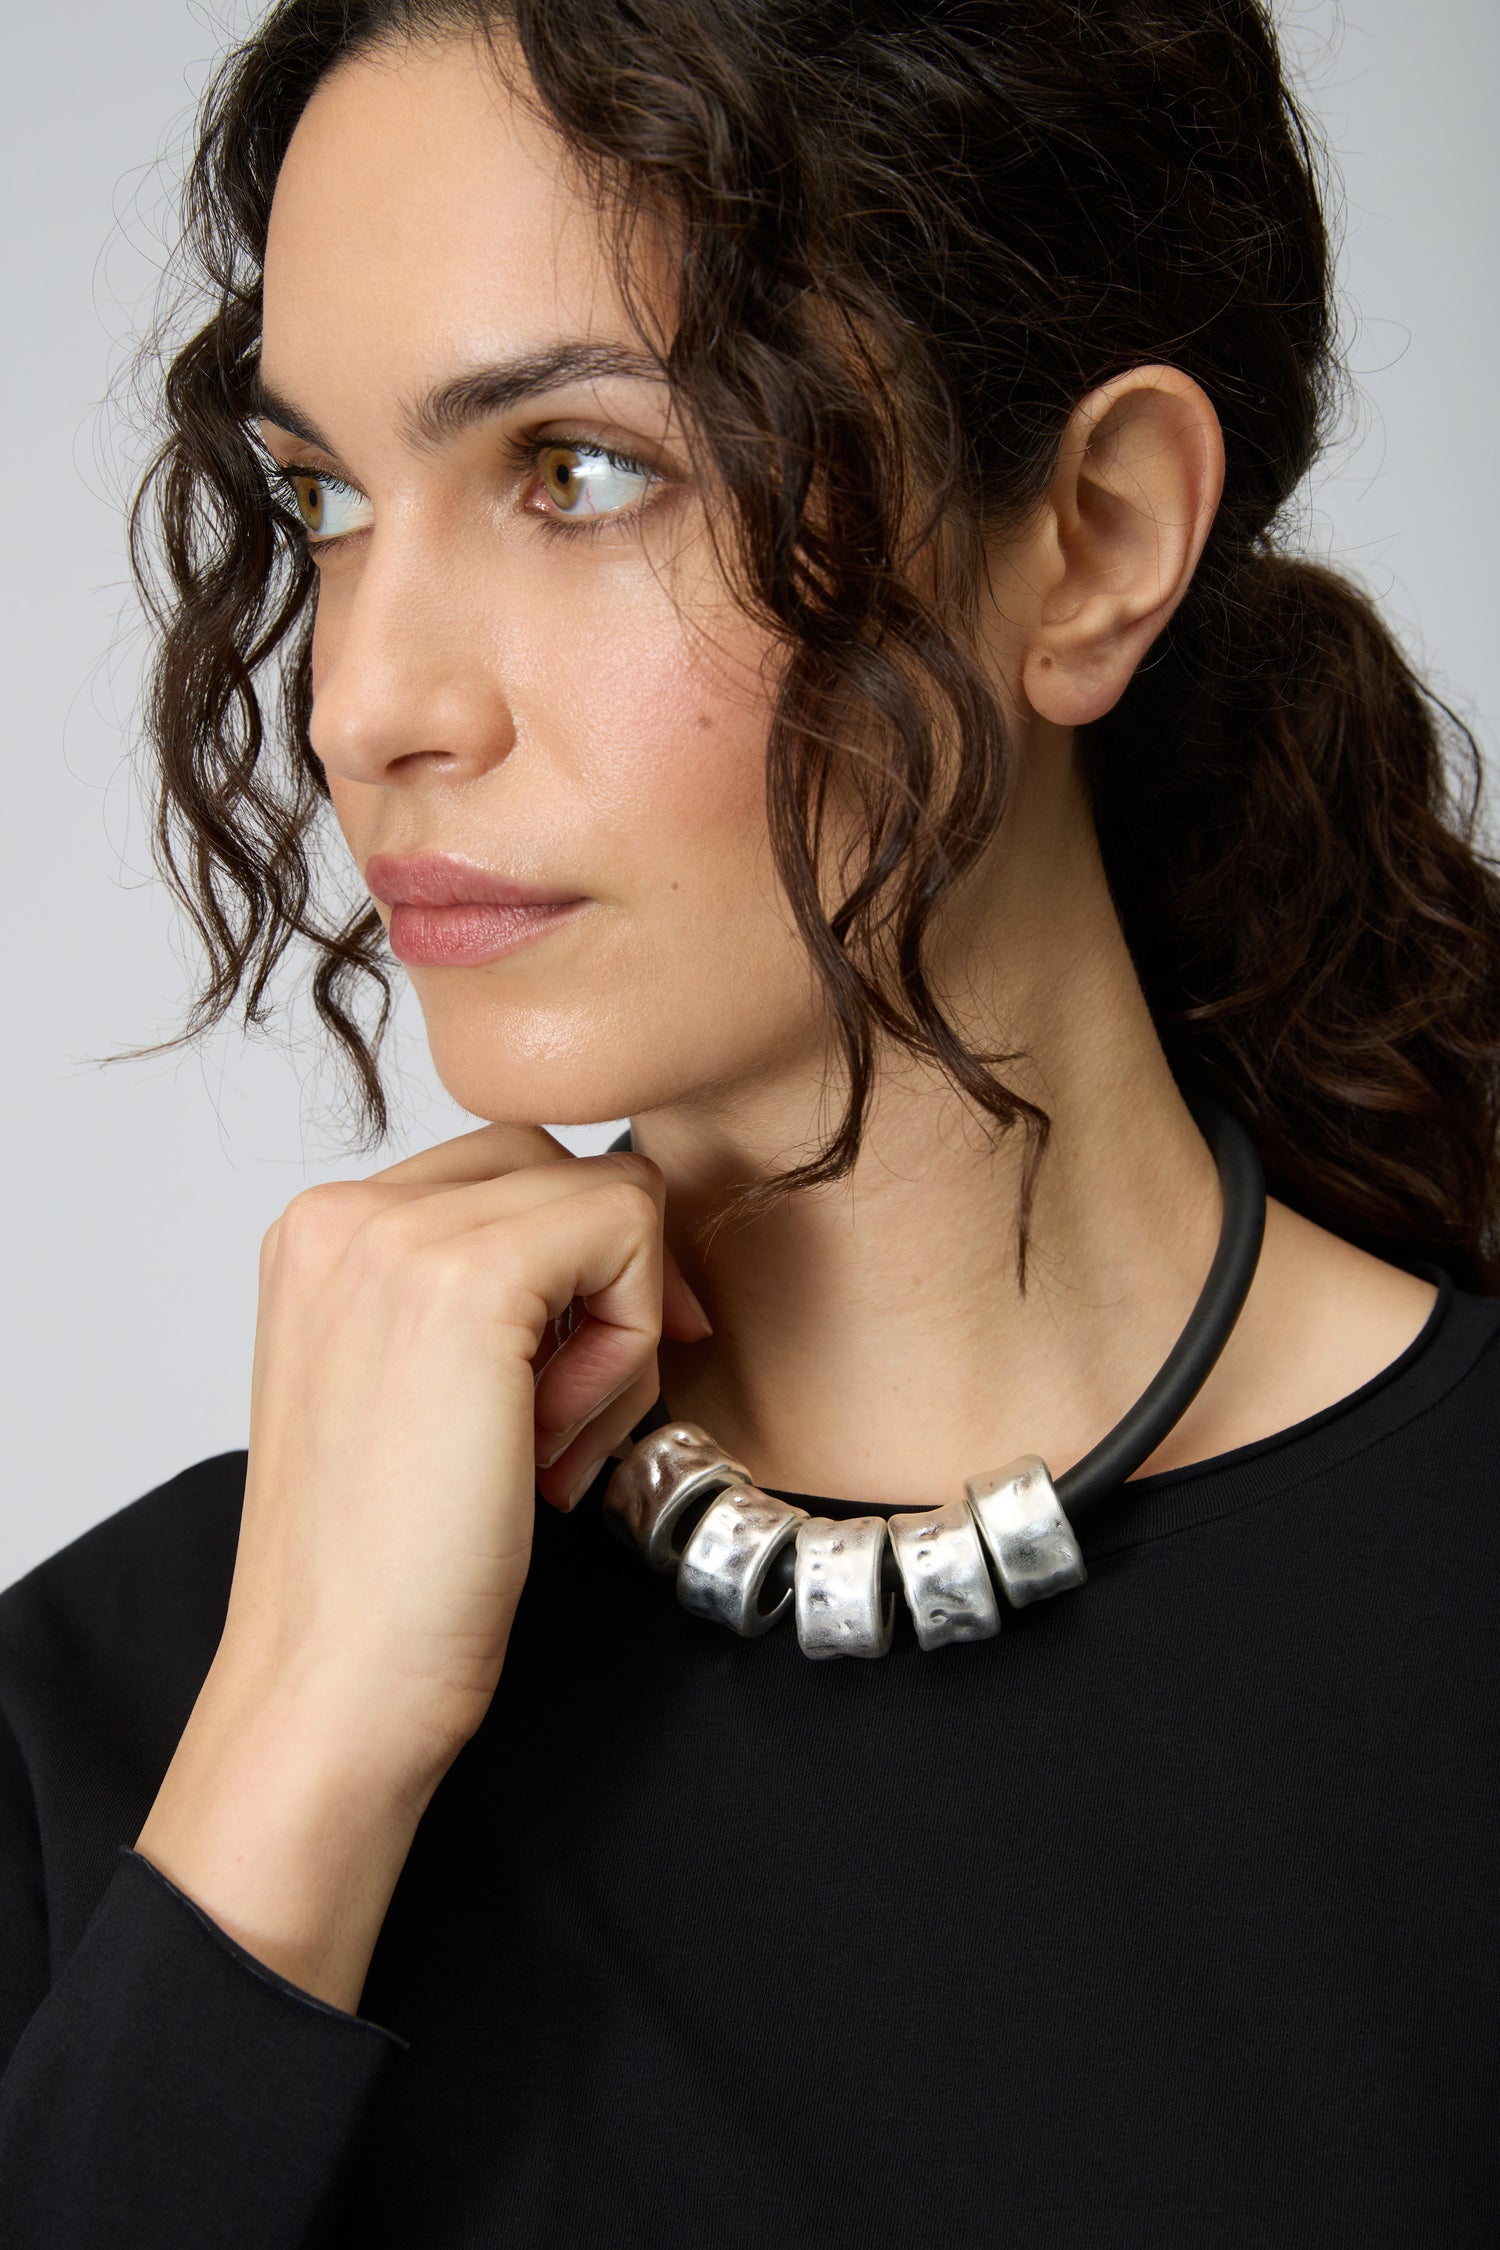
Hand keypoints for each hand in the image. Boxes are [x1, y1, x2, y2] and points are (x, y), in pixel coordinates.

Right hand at [221, 1121, 710, 1784]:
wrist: (335, 1678)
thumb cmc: (387, 1567)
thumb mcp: (419, 1384)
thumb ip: (478, 1295)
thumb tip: (618, 1232)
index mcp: (322, 1234)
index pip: (513, 1173)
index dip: (574, 1275)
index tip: (569, 1385)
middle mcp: (342, 1212)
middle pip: (565, 1168)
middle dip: (607, 1286)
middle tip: (574, 1415)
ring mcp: (396, 1234)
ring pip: (612, 1198)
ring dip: (619, 1327)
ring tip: (549, 1441)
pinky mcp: (466, 1277)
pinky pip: (630, 1231)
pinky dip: (630, 1344)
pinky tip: (557, 1441)